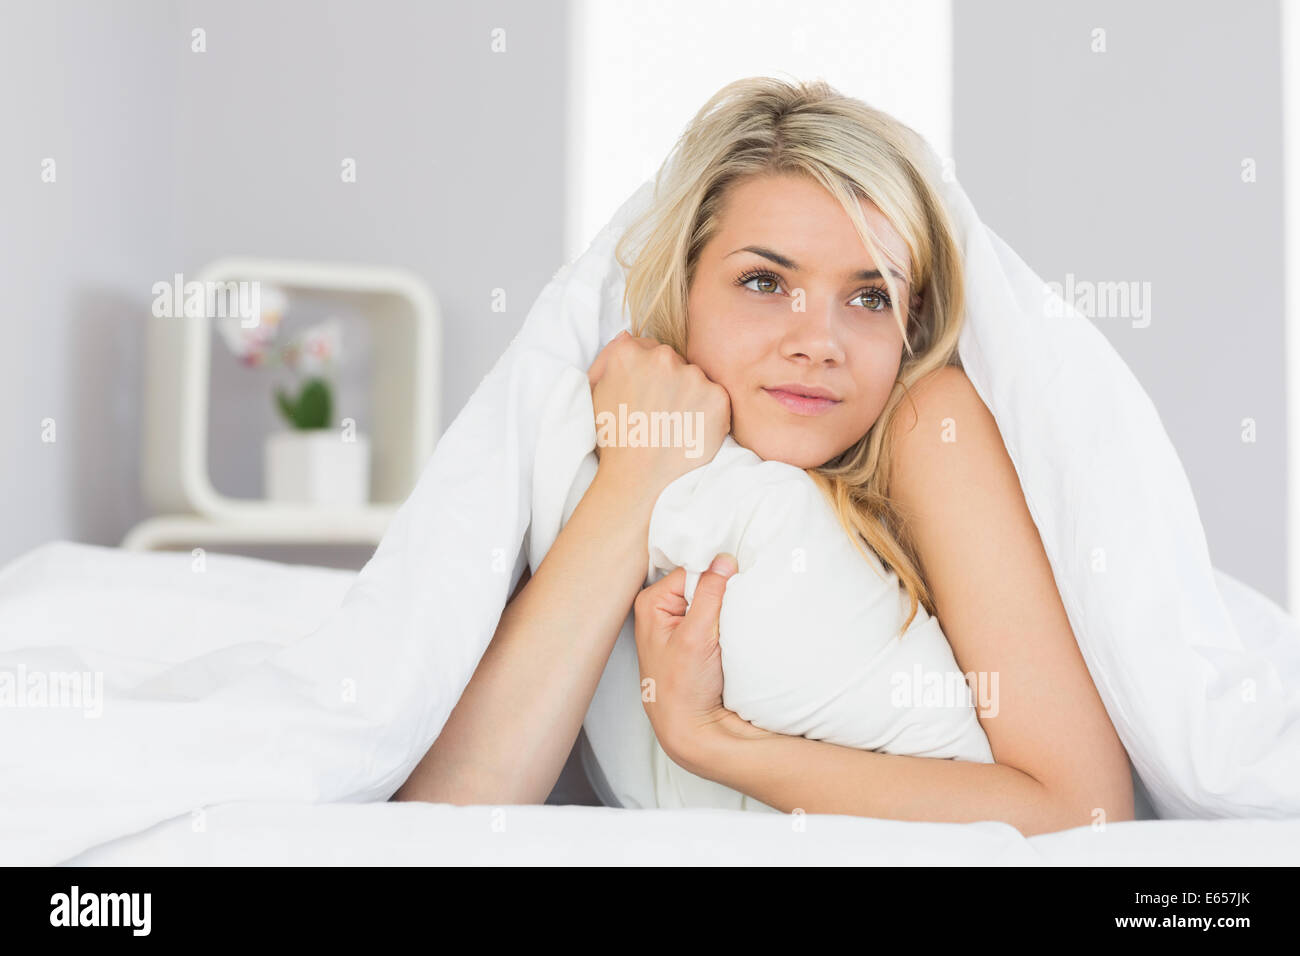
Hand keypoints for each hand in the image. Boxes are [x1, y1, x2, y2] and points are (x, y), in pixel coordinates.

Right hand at [587, 330, 729, 505]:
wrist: (637, 478)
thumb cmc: (614, 438)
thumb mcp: (597, 393)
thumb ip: (610, 359)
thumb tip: (627, 336)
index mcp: (628, 352)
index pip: (645, 349)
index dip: (645, 374)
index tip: (644, 397)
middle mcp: (662, 357)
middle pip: (671, 361)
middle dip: (667, 382)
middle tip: (658, 413)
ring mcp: (692, 376)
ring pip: (694, 378)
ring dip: (688, 396)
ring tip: (674, 425)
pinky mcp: (717, 397)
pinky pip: (715, 398)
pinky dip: (707, 413)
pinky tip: (690, 431)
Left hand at [632, 553, 770, 774]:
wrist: (692, 728)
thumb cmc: (683, 687)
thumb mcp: (696, 636)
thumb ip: (709, 594)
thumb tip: (723, 559)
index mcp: (651, 602)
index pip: (692, 570)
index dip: (715, 578)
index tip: (734, 589)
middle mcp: (661, 609)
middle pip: (701, 583)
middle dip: (720, 593)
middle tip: (731, 613)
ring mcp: (678, 624)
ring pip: (711, 600)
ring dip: (725, 609)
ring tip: (730, 627)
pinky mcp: (694, 637)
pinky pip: (715, 616)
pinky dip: (726, 622)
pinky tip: (729, 635)